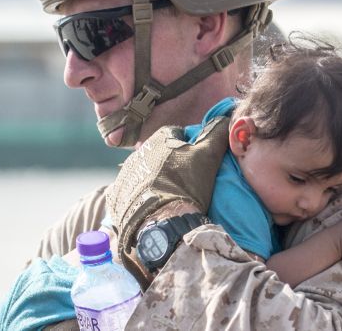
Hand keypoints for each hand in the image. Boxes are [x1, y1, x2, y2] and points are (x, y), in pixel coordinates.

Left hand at [104, 118, 228, 286]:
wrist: (161, 224)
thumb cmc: (186, 186)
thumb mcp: (208, 157)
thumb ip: (217, 133)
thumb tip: (225, 117)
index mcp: (158, 139)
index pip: (176, 134)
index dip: (190, 145)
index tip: (198, 161)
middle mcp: (137, 153)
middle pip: (158, 153)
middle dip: (170, 163)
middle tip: (186, 181)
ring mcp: (124, 176)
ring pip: (143, 172)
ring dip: (154, 180)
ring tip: (169, 197)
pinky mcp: (116, 197)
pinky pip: (128, 193)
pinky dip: (138, 198)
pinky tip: (151, 208)